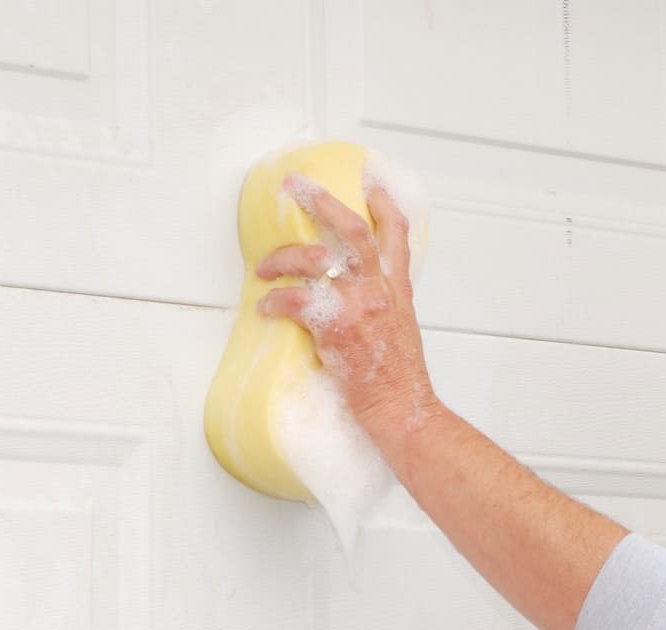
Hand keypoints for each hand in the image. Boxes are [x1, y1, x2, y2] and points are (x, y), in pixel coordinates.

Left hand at [255, 176, 438, 429]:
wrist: (401, 408)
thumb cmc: (398, 379)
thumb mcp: (400, 329)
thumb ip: (381, 304)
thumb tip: (353, 296)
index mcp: (397, 289)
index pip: (396, 234)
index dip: (383, 205)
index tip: (370, 185)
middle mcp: (379, 289)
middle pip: (351, 230)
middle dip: (321, 201)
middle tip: (296, 185)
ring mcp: (358, 305)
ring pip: (314, 259)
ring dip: (282, 258)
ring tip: (264, 267)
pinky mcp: (335, 327)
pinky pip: (295, 301)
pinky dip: (275, 302)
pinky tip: (266, 308)